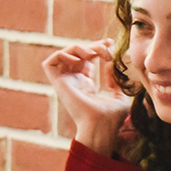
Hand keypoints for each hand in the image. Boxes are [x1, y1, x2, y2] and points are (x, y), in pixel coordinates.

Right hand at [43, 39, 130, 155]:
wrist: (102, 127)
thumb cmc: (112, 118)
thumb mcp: (120, 96)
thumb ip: (115, 81)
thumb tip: (111, 64)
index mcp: (86, 86)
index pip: (86, 61)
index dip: (96, 48)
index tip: (110, 43)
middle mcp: (74, 83)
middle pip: (77, 55)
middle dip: (92, 45)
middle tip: (107, 46)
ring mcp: (66, 83)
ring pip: (63, 55)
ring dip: (78, 48)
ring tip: (94, 53)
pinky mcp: (59, 84)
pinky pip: (50, 63)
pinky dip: (62, 55)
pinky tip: (79, 59)